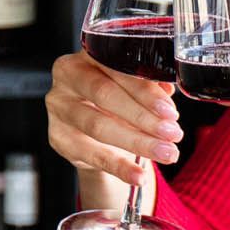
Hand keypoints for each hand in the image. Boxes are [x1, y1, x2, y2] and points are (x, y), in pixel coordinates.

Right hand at [45, 52, 182, 205]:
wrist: (94, 128)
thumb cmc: (118, 97)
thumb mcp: (134, 87)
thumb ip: (150, 85)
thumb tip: (167, 92)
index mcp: (88, 54)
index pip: (116, 68)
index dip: (145, 91)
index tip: (170, 111)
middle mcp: (67, 76)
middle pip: (105, 95)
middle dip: (143, 117)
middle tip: (172, 133)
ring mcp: (59, 107)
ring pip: (98, 126)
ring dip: (137, 142)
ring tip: (165, 153)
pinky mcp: (58, 138)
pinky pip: (92, 155)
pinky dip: (119, 168)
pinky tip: (139, 176)